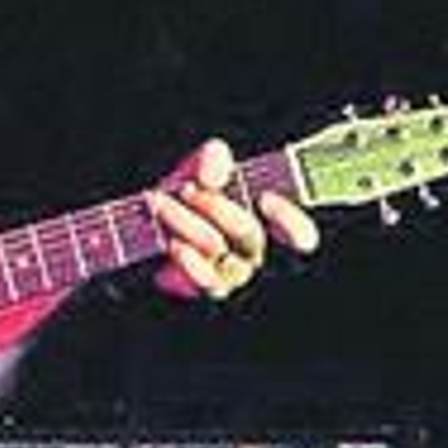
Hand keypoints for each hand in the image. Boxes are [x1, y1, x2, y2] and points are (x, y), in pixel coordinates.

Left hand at [149, 138, 319, 301]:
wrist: (149, 223)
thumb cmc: (187, 194)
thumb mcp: (199, 168)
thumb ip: (213, 160)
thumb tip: (212, 174)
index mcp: (266, 221)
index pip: (298, 231)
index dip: (291, 220)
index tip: (266, 198)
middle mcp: (254, 251)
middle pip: (249, 235)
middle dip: (216, 207)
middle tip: (188, 189)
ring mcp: (232, 274)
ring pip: (219, 252)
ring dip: (188, 225)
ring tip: (162, 204)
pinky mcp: (204, 287)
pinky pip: (205, 282)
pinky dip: (188, 261)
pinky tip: (174, 244)